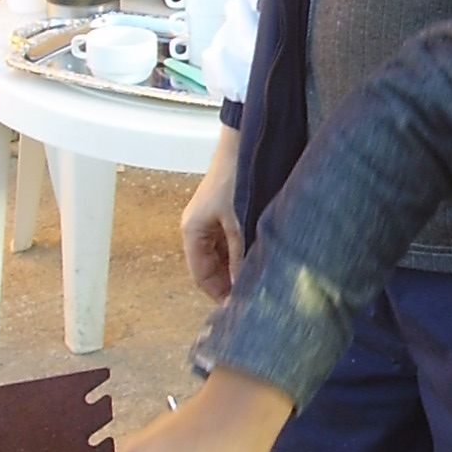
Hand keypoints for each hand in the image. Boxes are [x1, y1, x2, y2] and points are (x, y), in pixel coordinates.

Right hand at [182, 127, 242, 300]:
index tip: (238, 308)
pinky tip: (259, 258)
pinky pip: (230, 242)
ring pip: (222, 256)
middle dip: (229, 282)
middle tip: (253, 296)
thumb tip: (243, 285)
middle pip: (211, 267)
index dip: (219, 294)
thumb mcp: (239, 223)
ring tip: (259, 279)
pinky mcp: (225, 212)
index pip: (201, 276)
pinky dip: (242, 252)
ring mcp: (211, 220)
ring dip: (237, 267)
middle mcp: (198, 228)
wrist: (245, 142)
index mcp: (192, 231)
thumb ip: (240, 256)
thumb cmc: (237, 177)